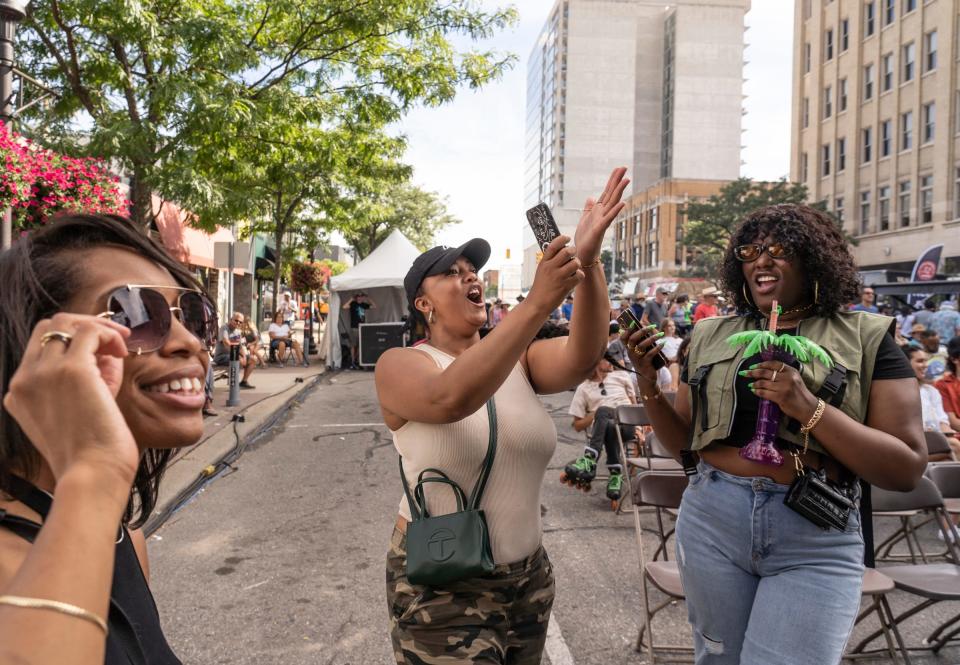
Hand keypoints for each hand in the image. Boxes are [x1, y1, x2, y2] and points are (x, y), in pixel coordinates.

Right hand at [2, 314, 138, 485]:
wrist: (93, 474)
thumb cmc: (92, 451)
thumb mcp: (77, 411)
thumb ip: (85, 379)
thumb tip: (107, 350)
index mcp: (19, 393)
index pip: (40, 346)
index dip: (72, 339)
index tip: (101, 348)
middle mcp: (25, 380)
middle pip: (49, 327)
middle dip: (84, 325)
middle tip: (115, 338)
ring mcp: (44, 373)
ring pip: (67, 323)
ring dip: (99, 327)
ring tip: (121, 345)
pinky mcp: (71, 371)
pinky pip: (91, 332)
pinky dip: (110, 334)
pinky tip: (123, 351)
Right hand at [526, 235, 583, 314]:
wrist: (537, 304)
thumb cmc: (541, 287)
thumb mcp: (541, 271)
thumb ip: (550, 260)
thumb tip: (562, 249)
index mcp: (544, 262)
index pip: (553, 245)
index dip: (562, 239)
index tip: (567, 238)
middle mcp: (551, 268)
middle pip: (567, 252)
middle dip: (573, 251)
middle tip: (573, 255)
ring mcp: (558, 277)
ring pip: (575, 263)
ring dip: (577, 264)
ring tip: (574, 268)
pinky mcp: (565, 286)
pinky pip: (579, 275)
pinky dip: (579, 276)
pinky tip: (575, 278)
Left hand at [573, 167, 629, 263]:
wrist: (582, 253)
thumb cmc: (584, 238)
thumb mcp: (584, 219)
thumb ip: (588, 208)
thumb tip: (591, 197)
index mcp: (598, 210)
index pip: (607, 192)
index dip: (612, 180)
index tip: (618, 168)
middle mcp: (603, 213)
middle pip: (611, 194)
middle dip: (617, 180)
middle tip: (624, 167)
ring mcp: (603, 220)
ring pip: (612, 203)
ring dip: (619, 192)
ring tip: (626, 180)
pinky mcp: (600, 229)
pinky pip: (609, 218)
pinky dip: (616, 211)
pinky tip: (623, 203)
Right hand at [621, 324, 663, 383]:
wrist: (647, 378)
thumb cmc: (645, 361)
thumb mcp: (641, 352)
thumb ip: (641, 342)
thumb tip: (647, 329)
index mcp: (628, 349)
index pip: (623, 338)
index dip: (627, 330)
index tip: (633, 323)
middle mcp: (631, 354)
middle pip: (633, 339)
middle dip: (642, 331)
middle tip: (652, 326)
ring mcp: (637, 359)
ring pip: (642, 346)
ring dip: (652, 338)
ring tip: (661, 334)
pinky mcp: (645, 364)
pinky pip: (650, 354)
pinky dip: (657, 348)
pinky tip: (663, 343)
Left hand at [740, 361, 818, 421]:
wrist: (808, 407)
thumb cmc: (799, 393)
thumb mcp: (794, 379)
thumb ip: (782, 374)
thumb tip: (763, 371)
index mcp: (791, 371)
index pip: (773, 364)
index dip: (761, 364)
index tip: (753, 366)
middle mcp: (788, 377)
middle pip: (766, 372)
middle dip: (753, 372)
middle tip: (745, 373)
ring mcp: (784, 387)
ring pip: (763, 383)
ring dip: (755, 384)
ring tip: (751, 385)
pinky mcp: (780, 397)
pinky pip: (764, 393)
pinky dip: (757, 391)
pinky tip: (754, 391)